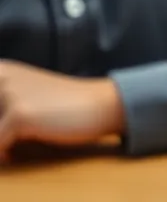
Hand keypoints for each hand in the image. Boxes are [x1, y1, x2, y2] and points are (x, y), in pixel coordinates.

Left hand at [0, 61, 124, 159]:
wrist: (98, 104)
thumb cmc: (61, 104)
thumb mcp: (24, 94)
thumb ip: (3, 101)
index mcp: (1, 69)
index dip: (0, 117)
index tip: (9, 120)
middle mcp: (2, 75)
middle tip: (10, 133)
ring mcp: (9, 94)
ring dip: (0, 141)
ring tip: (9, 143)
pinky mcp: (18, 115)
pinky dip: (2, 155)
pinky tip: (14, 151)